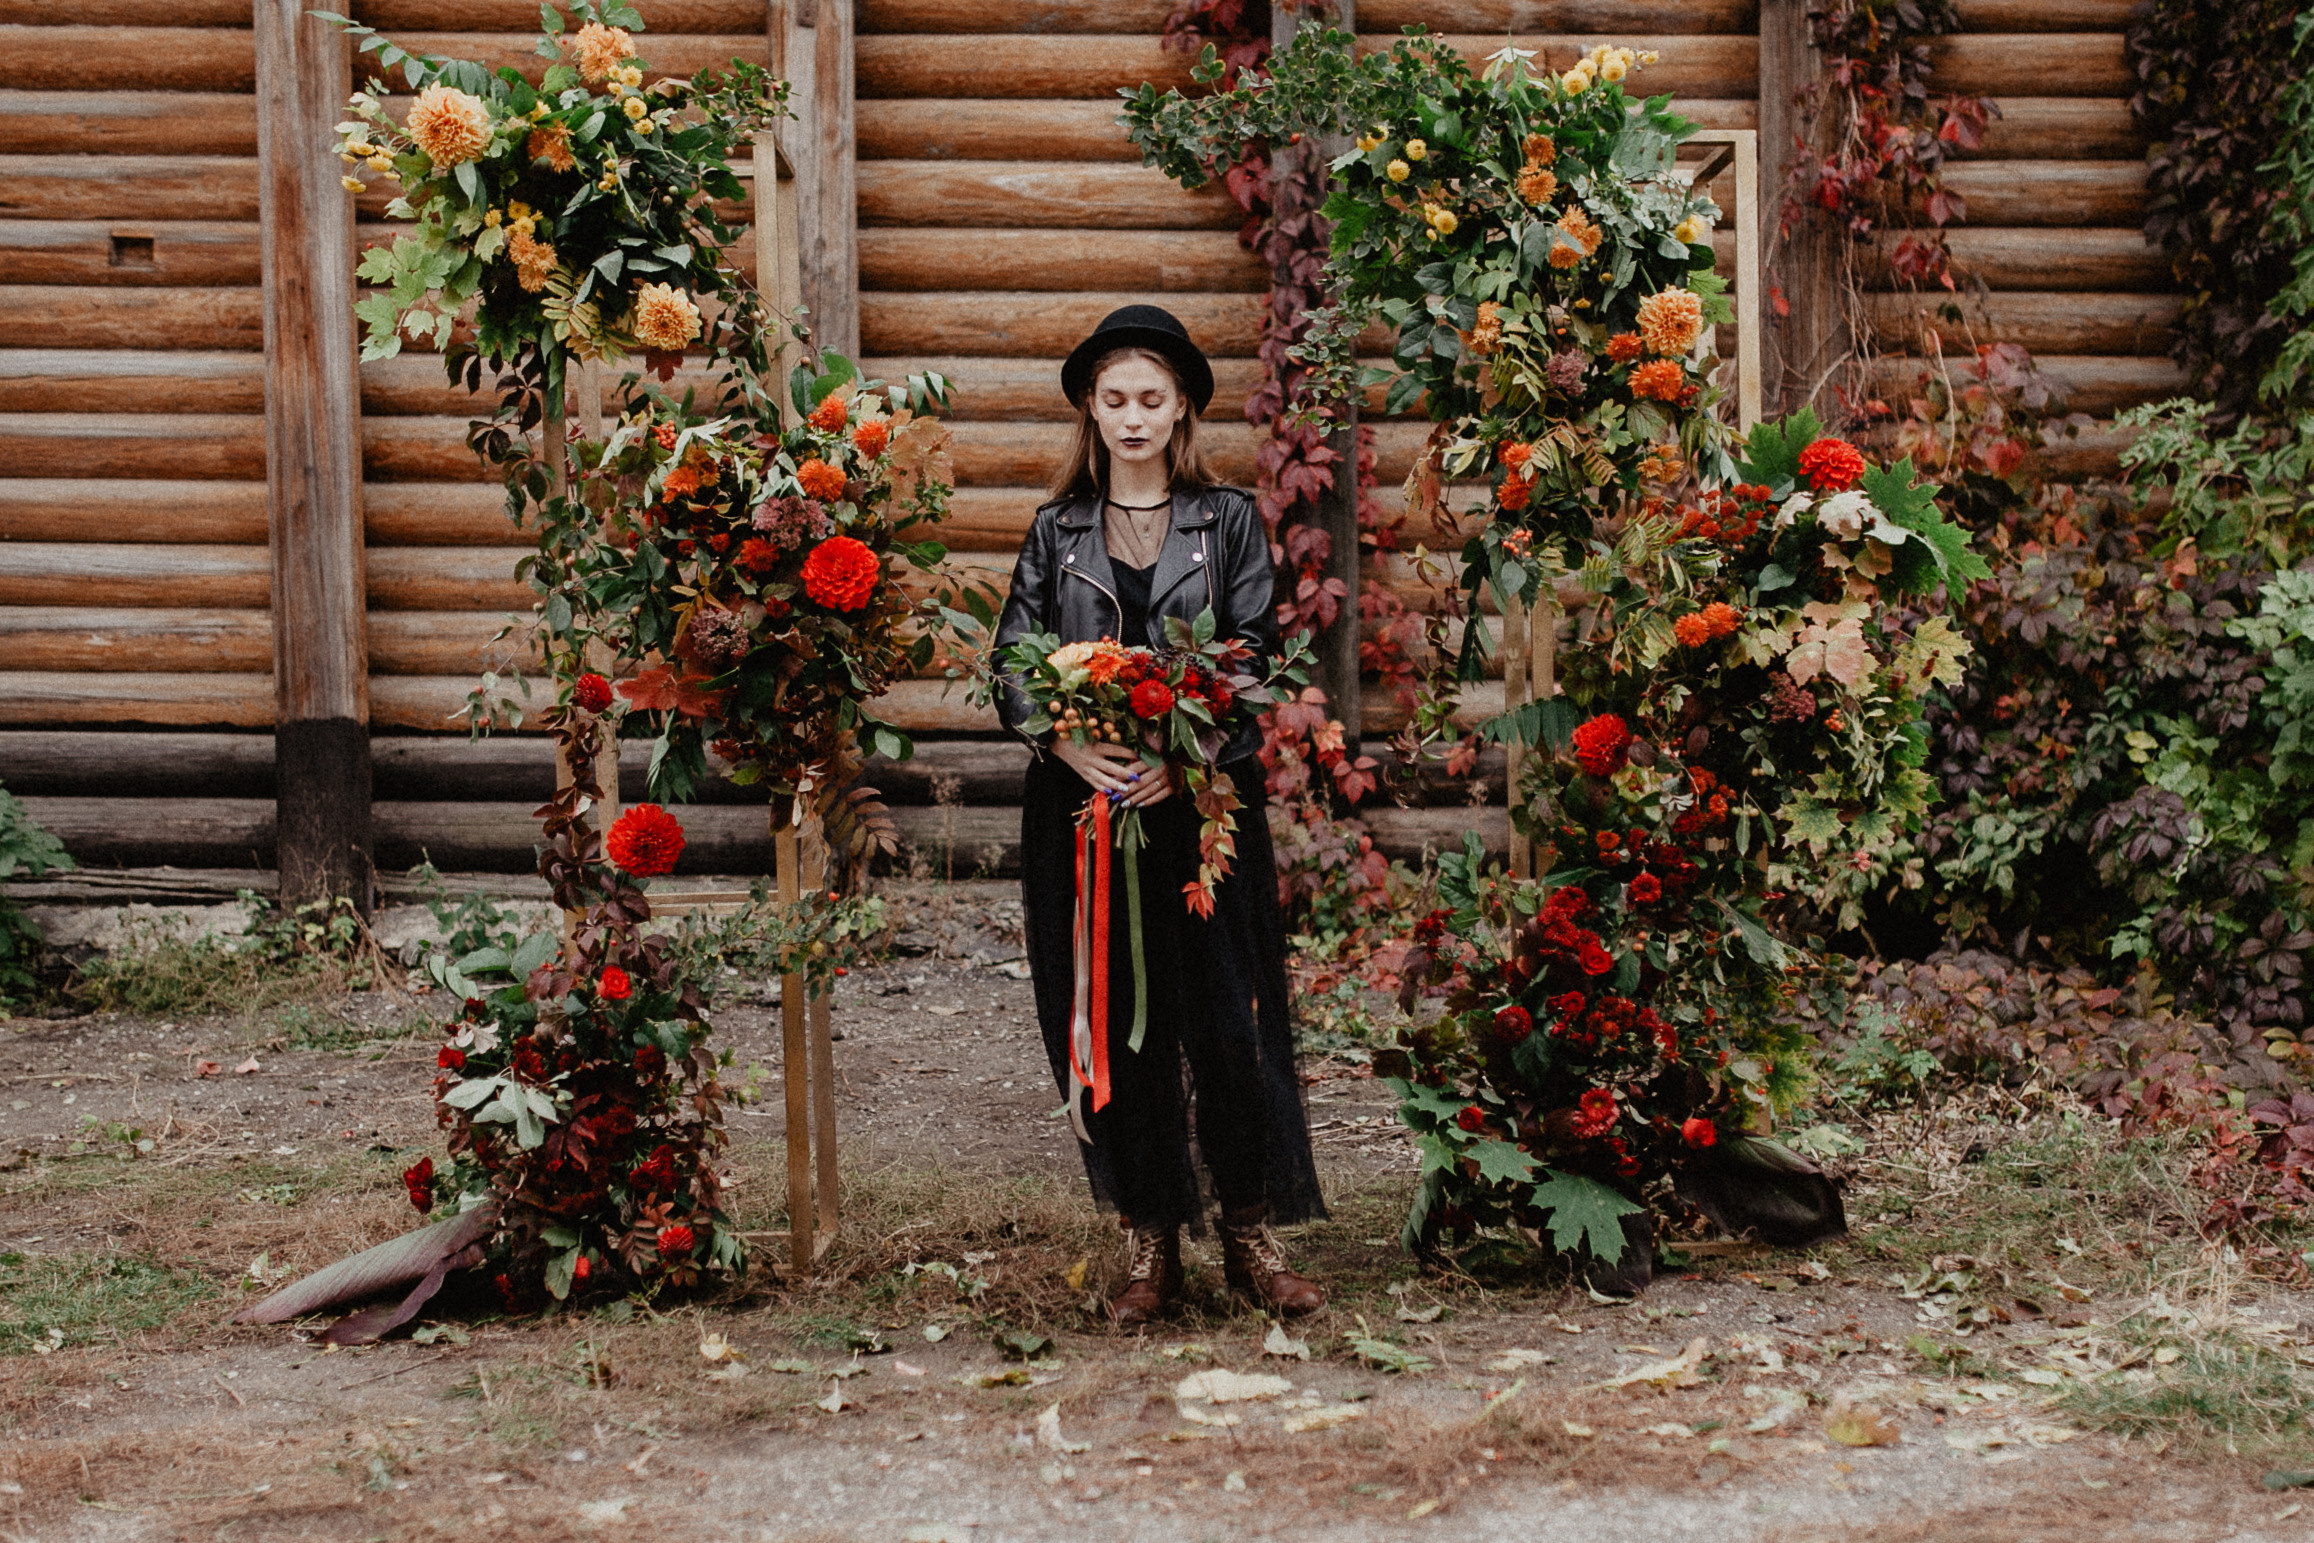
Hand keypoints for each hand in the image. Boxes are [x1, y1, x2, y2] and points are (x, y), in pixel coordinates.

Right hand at [1052, 739, 1171, 807]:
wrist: (1058, 742)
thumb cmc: (1078, 734)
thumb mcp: (1091, 733)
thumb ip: (1106, 737)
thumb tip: (1125, 738)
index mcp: (1095, 746)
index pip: (1115, 750)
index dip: (1128, 753)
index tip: (1140, 755)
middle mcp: (1091, 758)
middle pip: (1110, 768)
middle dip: (1124, 773)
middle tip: (1137, 777)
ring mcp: (1086, 768)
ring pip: (1102, 779)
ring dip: (1115, 785)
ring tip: (1126, 789)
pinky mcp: (1083, 774)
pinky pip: (1093, 784)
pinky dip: (1102, 789)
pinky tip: (1111, 794)